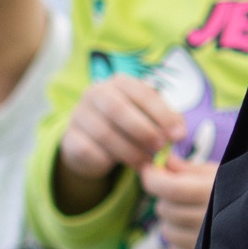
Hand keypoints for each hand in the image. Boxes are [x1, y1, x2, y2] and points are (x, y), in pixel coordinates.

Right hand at [55, 77, 183, 208]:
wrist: (92, 143)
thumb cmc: (127, 126)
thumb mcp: (147, 117)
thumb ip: (161, 121)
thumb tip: (177, 134)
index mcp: (119, 82)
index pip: (143, 94)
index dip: (163, 114)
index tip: (178, 134)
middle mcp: (95, 93)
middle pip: (118, 110)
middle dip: (143, 130)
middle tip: (160, 147)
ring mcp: (78, 115)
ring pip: (104, 134)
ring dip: (129, 150)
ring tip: (146, 161)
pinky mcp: (69, 139)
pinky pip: (90, 151)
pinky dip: (109, 160)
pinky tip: (122, 165)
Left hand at [142, 156, 219, 248]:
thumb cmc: (244, 194)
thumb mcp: (223, 175)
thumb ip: (190, 170)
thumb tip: (163, 162)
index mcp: (214, 195)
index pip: (170, 189)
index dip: (153, 178)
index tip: (149, 169)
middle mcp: (207, 221)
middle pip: (165, 209)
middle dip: (166, 199)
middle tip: (181, 195)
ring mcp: (204, 245)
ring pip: (166, 231)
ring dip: (171, 221)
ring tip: (192, 215)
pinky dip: (177, 241)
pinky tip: (194, 233)